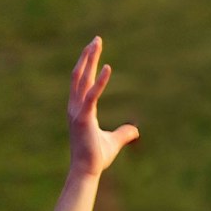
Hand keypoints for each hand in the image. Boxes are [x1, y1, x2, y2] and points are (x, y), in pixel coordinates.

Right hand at [66, 37, 139, 179]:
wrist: (87, 171)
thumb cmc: (96, 158)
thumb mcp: (113, 142)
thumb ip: (123, 133)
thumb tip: (136, 131)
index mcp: (79, 110)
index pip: (81, 82)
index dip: (86, 65)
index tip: (93, 49)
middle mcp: (75, 107)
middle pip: (79, 75)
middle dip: (88, 56)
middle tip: (96, 39)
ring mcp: (77, 111)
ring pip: (81, 79)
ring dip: (89, 60)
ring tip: (96, 43)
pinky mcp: (84, 117)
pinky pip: (92, 95)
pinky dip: (100, 81)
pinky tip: (108, 67)